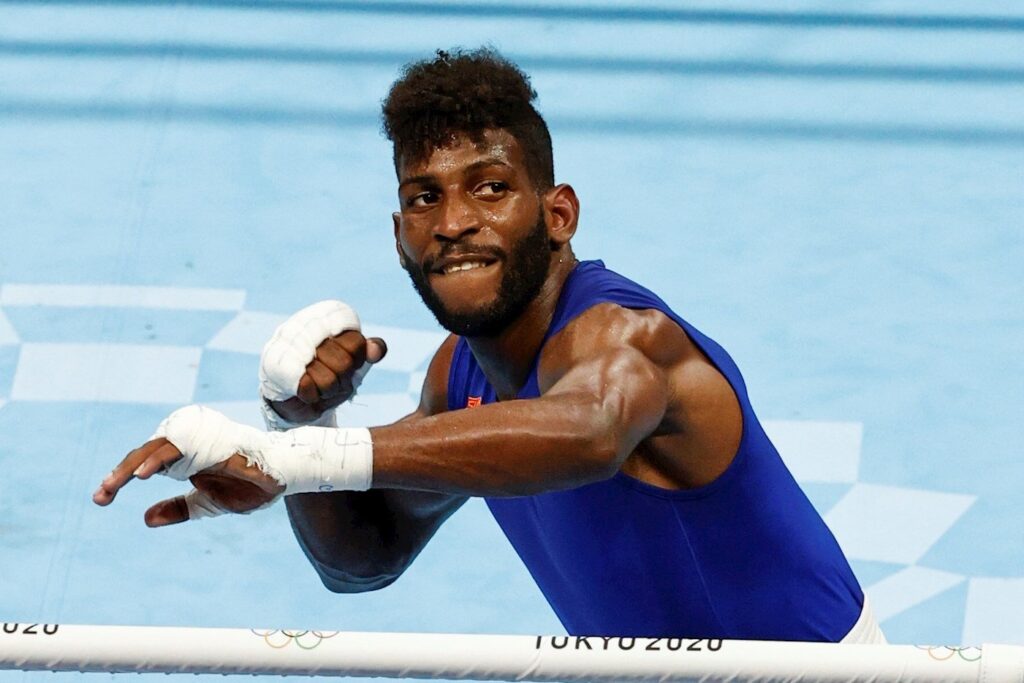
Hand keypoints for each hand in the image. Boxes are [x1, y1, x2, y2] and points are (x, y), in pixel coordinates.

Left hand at [92, 437, 283, 526]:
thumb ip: (179, 508)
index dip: (123, 477)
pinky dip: (158, 459)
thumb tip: (144, 518)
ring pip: (156, 447)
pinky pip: (179, 446)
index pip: (146, 462)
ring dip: (132, 466)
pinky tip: (143, 476)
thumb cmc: (250, 485)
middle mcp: (189, 444)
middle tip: (100, 496)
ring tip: (113, 485)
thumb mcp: (207, 502)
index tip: (101, 497)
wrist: (284, 476)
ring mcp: (200, 439)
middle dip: (120, 474)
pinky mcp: (211, 440)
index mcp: (186, 457)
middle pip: (145, 452)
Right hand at [267, 330, 386, 423]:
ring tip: (319, 385)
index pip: (356, 342)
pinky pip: (308, 389)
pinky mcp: (275, 366)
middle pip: (344, 363)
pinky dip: (312, 396)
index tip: (349, 360)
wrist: (292, 395)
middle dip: (343, 379)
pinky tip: (304, 390)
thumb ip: (368, 350)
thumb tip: (376, 349)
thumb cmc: (327, 372)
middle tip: (333, 378)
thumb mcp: (353, 360)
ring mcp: (287, 343)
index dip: (357, 359)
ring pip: (328, 379)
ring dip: (328, 391)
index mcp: (326, 315)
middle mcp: (304, 323)